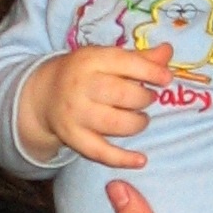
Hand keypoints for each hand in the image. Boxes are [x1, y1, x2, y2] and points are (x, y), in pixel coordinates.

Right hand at [18, 44, 172, 166]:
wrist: (44, 94)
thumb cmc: (84, 73)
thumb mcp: (106, 58)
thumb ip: (139, 57)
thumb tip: (168, 52)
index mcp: (90, 60)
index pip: (124, 63)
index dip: (150, 71)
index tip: (167, 79)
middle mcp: (80, 86)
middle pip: (122, 95)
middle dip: (143, 99)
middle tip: (147, 99)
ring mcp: (75, 114)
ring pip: (115, 124)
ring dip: (137, 123)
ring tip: (140, 118)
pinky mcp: (73, 138)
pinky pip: (101, 152)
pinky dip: (123, 159)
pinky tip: (141, 160)